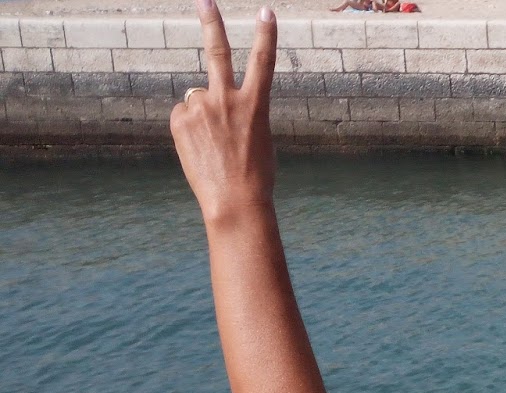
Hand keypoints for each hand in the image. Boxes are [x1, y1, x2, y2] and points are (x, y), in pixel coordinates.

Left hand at [170, 0, 277, 224]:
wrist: (235, 201)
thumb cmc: (254, 176)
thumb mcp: (258, 139)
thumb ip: (238, 113)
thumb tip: (208, 104)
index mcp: (255, 105)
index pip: (263, 62)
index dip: (265, 35)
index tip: (265, 12)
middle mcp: (227, 99)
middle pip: (218, 53)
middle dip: (212, 24)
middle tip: (205, 1)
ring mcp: (202, 108)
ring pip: (198, 101)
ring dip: (203, 118)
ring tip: (213, 147)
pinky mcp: (181, 120)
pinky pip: (185, 117)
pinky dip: (190, 130)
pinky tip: (200, 150)